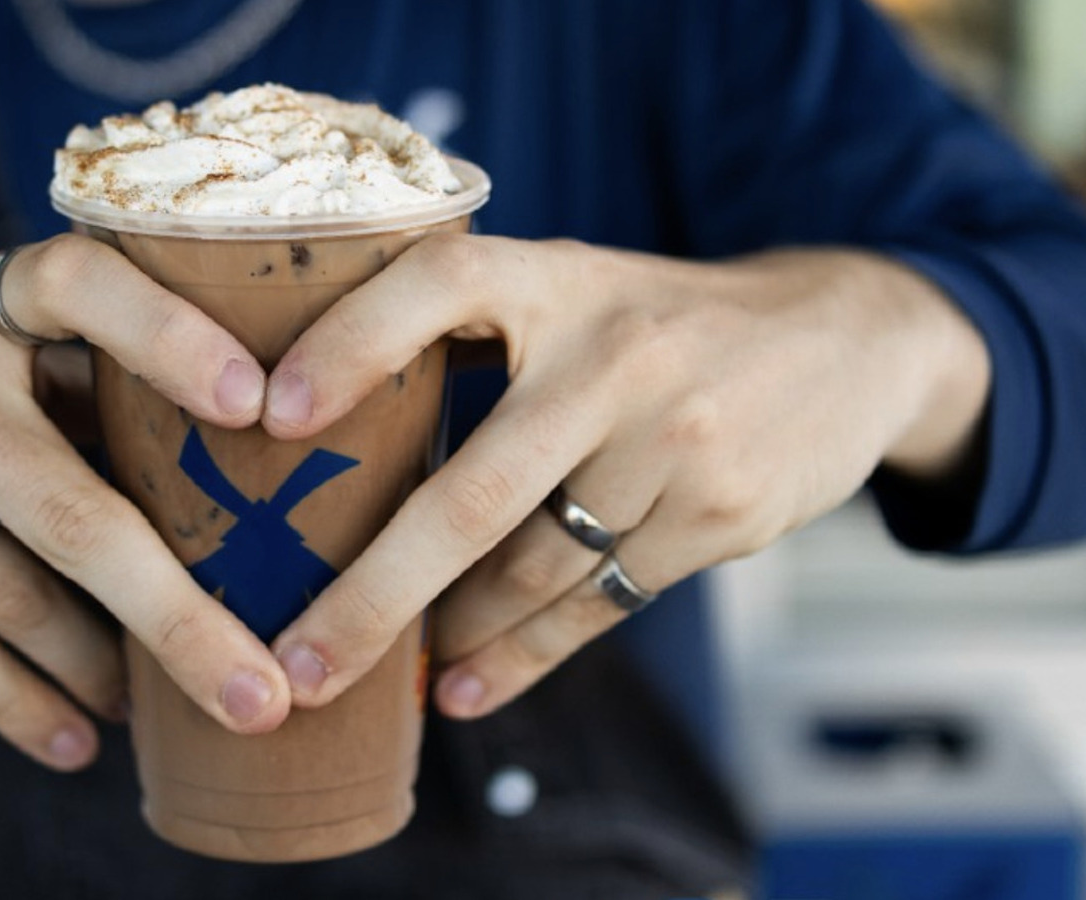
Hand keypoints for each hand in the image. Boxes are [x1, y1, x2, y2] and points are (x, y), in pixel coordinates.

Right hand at [0, 235, 291, 770]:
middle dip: (177, 620)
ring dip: (103, 669)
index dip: (169, 336)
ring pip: (16, 596)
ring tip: (171, 709)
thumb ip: (92, 380)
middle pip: (72, 513)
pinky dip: (20, 703)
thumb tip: (245, 474)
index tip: (255, 405)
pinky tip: (76, 739)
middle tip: (257, 694)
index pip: (82, 286)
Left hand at [260, 235, 989, 716]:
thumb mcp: (572, 290)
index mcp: (557, 279)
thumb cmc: (656, 323)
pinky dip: (522, 655)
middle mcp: (613, 357)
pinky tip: (465, 687)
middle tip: (297, 662)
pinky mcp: (719, 516)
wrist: (846, 340)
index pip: (438, 287)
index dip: (349, 345)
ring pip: (531, 570)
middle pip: (472, 495)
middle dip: (373, 595)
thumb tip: (314, 424)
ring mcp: (675, 441)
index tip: (269, 418)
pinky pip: (597, 604)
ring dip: (448, 633)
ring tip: (380, 675)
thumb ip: (467, 332)